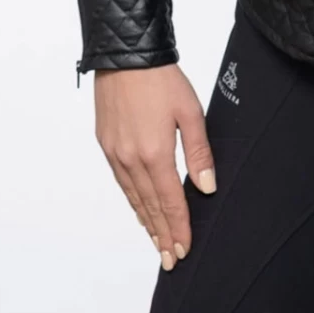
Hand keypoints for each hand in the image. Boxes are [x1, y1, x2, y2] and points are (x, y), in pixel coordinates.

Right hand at [93, 63, 217, 271]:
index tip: (185, 248)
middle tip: (171, 258)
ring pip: (134, 197)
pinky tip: (139, 209)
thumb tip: (206, 187)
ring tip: (157, 242)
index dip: (179, 227)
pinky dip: (132, 200)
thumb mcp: (190, 111)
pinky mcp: (106, 144)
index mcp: (155, 153)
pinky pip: (121, 182)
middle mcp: (131, 159)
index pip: (170, 201)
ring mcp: (115, 153)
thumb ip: (199, 152)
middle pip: (150, 206)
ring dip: (146, 222)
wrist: (125, 55)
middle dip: (162, 234)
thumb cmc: (161, 79)